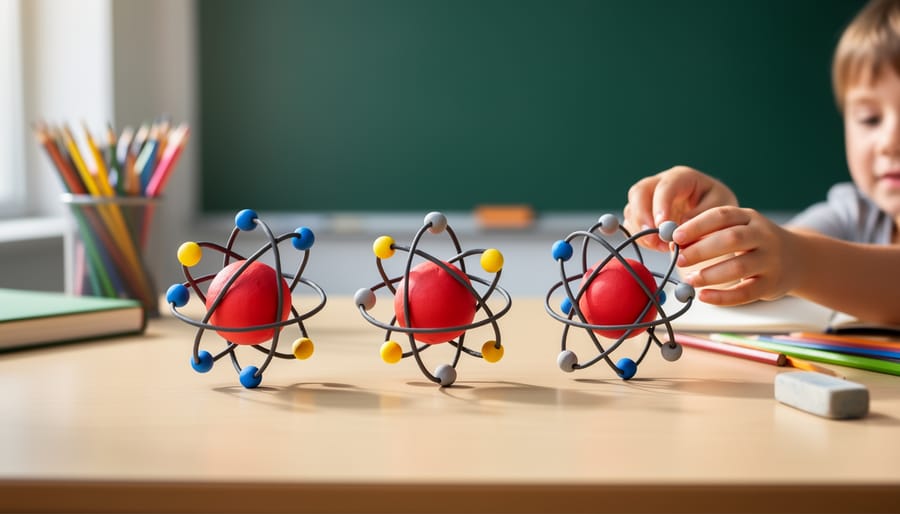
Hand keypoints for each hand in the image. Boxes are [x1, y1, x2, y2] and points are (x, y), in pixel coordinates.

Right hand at [624, 166, 737, 251]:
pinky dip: (641, 238)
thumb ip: (701, 216)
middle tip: (653, 239)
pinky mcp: (641, 214)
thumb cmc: (719, 208)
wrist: (713, 217)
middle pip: (638, 192)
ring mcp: (647, 198)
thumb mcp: (720, 208)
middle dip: (642, 217)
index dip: (660, 205)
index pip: (665, 186)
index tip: (663, 226)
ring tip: (663, 247)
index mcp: (681, 177)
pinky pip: (631, 225)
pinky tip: (659, 246)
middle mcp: (659, 183)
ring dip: (642, 231)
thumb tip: (678, 228)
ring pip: (631, 210)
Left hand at [673, 206, 802, 305]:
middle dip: (701, 250)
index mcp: (749, 217)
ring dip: (710, 274)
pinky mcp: (772, 284)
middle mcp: (763, 235)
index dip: (697, 225)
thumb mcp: (739, 229)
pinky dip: (723, 297)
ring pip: (739, 267)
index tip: (675, 236)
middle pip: (731, 239)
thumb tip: (675, 243)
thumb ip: (711, 233)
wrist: (799, 258)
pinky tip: (704, 296)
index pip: (722, 215)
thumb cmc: (755, 243)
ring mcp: (771, 260)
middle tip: (679, 259)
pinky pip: (746, 292)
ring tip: (690, 279)